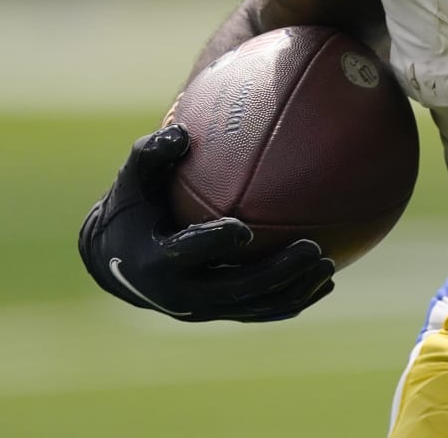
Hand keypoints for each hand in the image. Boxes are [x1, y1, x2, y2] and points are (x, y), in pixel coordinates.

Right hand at [77, 125, 335, 322]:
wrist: (119, 258)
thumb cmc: (134, 205)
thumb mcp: (133, 178)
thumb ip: (153, 154)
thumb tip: (181, 133)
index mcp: (154, 260)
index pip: (186, 253)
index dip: (213, 244)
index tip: (244, 230)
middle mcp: (179, 294)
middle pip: (233, 289)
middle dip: (274, 273)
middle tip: (312, 249)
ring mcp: (201, 310)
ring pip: (252, 306)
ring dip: (292, 290)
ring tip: (328, 266)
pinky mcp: (218, 314)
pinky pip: (259, 313)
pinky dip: (291, 302)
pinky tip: (325, 283)